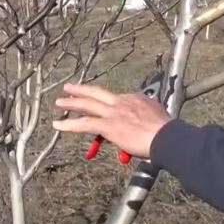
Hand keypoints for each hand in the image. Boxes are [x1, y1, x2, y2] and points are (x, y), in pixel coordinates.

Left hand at [52, 82, 171, 158]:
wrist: (166, 136)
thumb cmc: (165, 130)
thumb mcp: (158, 114)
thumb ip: (149, 114)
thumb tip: (149, 119)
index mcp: (134, 98)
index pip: (115, 99)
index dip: (106, 104)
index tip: (102, 106)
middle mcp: (121, 102)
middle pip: (96, 93)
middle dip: (81, 90)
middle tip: (69, 88)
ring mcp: (113, 113)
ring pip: (87, 105)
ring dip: (71, 103)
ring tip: (59, 102)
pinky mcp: (108, 126)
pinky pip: (84, 124)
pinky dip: (69, 125)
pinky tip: (57, 125)